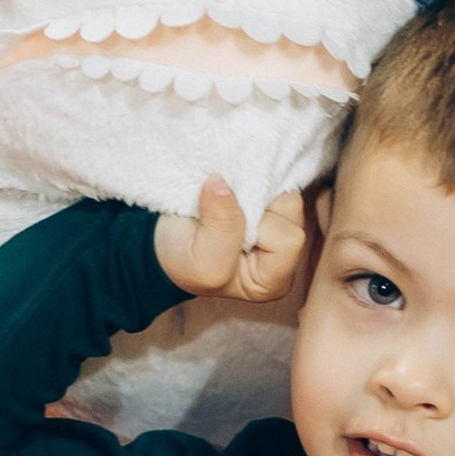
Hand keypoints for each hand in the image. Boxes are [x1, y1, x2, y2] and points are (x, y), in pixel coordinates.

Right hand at [155, 178, 305, 304]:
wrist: (163, 243)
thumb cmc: (184, 262)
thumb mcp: (202, 261)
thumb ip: (222, 227)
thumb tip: (223, 183)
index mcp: (274, 280)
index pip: (289, 240)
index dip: (258, 227)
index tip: (224, 232)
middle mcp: (284, 254)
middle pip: (291, 212)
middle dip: (258, 206)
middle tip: (225, 211)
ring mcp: (277, 224)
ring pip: (283, 191)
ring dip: (255, 187)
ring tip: (230, 197)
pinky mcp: (266, 202)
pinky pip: (270, 177)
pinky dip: (250, 175)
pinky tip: (233, 182)